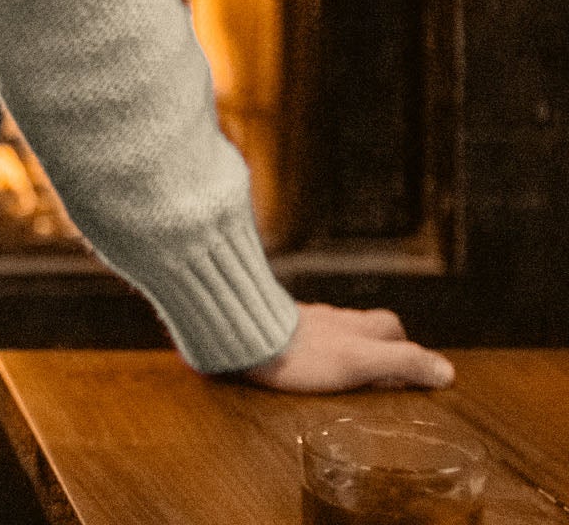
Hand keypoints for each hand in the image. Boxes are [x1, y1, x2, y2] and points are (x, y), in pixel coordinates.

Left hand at [239, 302, 454, 392]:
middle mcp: (332, 318)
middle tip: (380, 372)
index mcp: (356, 326)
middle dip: (373, 344)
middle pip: (361, 325)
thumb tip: (447, 371)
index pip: (391, 327)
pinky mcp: (275, 328)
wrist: (244, 333)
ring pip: (330, 330)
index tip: (412, 369)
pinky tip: (302, 362)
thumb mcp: (361, 361)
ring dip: (340, 346)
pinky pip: (300, 336)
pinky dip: (310, 348)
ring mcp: (303, 321)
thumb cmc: (304, 352)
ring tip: (343, 371)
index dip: (404, 346)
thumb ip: (402, 363)